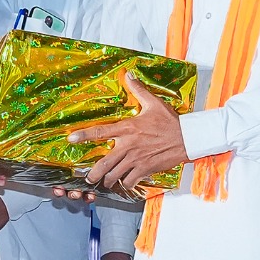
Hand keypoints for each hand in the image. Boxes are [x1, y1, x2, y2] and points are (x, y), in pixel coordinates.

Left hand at [72, 74, 189, 194]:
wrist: (188, 138)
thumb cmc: (171, 122)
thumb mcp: (154, 103)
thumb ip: (138, 90)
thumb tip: (129, 75)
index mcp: (128, 128)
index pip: (100, 131)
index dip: (83, 135)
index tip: (71, 139)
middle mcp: (129, 146)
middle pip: (104, 163)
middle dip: (93, 174)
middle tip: (89, 178)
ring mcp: (136, 160)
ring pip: (115, 175)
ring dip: (109, 180)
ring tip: (106, 182)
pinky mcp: (145, 169)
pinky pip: (130, 181)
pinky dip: (125, 184)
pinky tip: (125, 183)